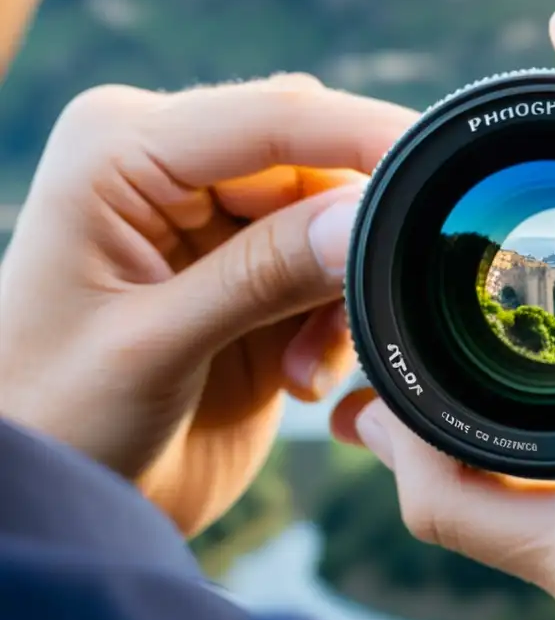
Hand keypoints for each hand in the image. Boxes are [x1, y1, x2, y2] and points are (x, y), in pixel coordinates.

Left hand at [0, 74, 416, 535]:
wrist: (62, 498)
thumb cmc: (54, 419)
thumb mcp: (154, 345)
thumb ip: (261, 276)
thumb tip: (362, 220)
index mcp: (121, 151)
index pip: (270, 121)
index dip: (360, 137)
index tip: (434, 166)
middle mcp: (171, 171)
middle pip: (314, 163)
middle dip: (350, 236)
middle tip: (363, 307)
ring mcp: (215, 225)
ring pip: (333, 221)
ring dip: (340, 294)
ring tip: (302, 367)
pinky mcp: (250, 277)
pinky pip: (330, 273)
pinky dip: (334, 323)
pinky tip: (298, 376)